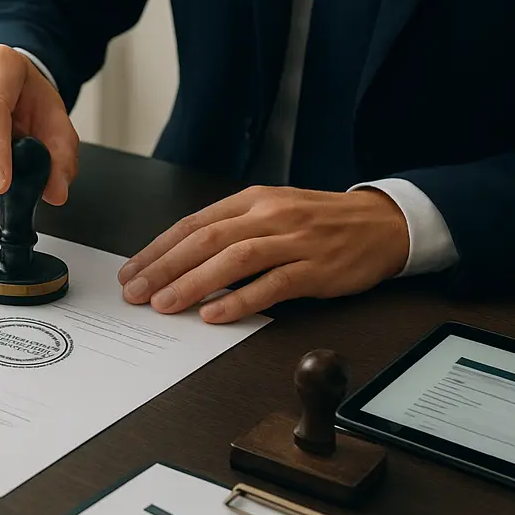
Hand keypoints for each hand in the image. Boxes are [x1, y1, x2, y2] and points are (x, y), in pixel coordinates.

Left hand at [117, 187, 409, 322]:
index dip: (158, 249)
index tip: (132, 271)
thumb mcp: (272, 212)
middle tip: (136, 293)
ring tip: (166, 305)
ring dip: (194, 283)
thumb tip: (181, 260)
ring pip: (234, 259)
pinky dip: (240, 300)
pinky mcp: (316, 268)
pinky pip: (272, 284)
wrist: (382, 223)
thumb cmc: (320, 222)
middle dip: (165, 268)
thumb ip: (231, 231)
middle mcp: (269, 215)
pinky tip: (215, 314)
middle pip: (206, 240)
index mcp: (252, 200)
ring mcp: (294, 240)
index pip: (193, 224)